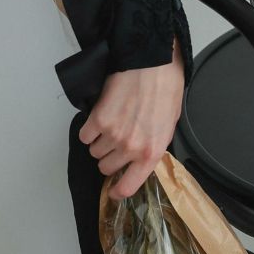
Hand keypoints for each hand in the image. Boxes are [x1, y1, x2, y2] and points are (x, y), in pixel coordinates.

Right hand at [78, 35, 185, 199]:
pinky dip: (89, 129)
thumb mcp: (168, 124)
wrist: (151, 63)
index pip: (129, 186)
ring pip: (94, 151)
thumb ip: (153, 146)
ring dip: (100, 141)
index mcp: (152, 152)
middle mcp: (130, 148)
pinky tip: (101, 117)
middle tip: (117, 141)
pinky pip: (84, 136)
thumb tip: (140, 158)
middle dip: (110, 157)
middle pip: (106, 167)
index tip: (114, 190)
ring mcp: (112, 135)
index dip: (118, 190)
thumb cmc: (165, 88)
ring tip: (113, 123)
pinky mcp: (97, 120)